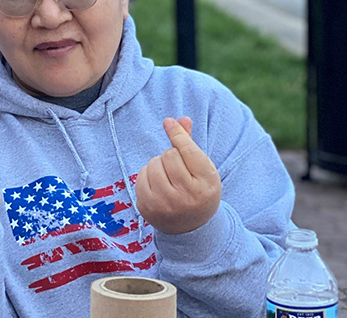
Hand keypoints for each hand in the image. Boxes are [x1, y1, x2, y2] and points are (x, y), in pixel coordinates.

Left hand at [135, 117, 221, 234]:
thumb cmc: (198, 190)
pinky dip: (147, 175)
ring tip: (168, 176)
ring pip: (152, 164)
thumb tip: (181, 119)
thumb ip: (190, 144)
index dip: (178, 134)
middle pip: (168, 155)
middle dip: (171, 155)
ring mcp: (164, 204)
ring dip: (158, 164)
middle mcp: (185, 196)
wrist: (191, 227)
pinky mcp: (147, 208)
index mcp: (205, 184)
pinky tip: (157, 185)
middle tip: (178, 169)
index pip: (187, 151)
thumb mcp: (203, 169)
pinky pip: (141, 176)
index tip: (169, 122)